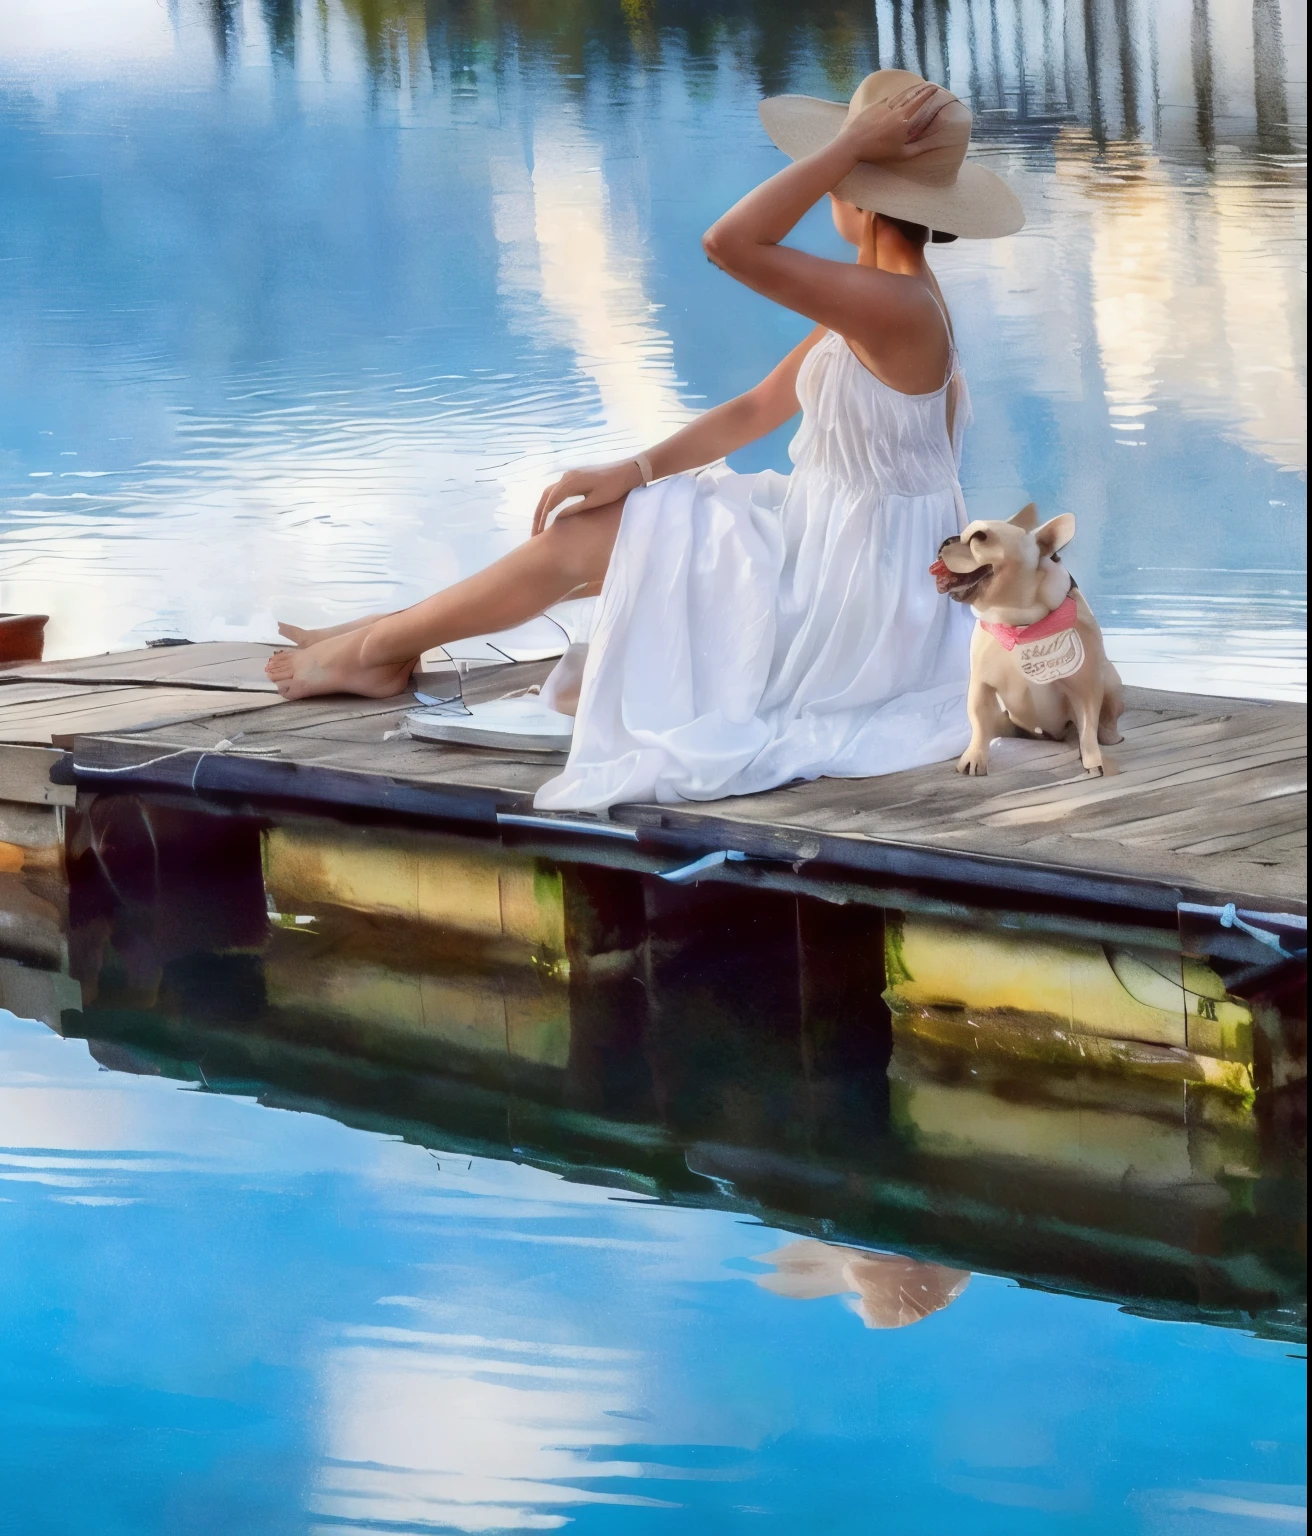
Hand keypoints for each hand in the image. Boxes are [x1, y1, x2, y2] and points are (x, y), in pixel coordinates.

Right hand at [532, 458, 643, 535]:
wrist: (627, 471)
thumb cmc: (614, 488)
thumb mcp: (595, 501)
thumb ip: (575, 509)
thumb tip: (558, 519)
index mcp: (571, 483)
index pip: (550, 502)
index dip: (542, 519)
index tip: (538, 534)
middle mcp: (567, 477)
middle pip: (545, 497)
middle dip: (538, 515)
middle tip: (535, 533)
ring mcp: (570, 475)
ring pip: (550, 493)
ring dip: (543, 509)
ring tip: (539, 526)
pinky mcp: (575, 476)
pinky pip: (557, 490)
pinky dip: (550, 502)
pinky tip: (550, 514)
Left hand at [837, 82, 955, 165]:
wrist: (853, 144)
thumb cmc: (878, 152)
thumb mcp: (902, 154)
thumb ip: (920, 148)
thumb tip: (936, 144)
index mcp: (904, 119)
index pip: (919, 101)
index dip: (928, 92)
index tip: (935, 87)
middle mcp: (894, 109)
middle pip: (911, 95)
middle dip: (921, 89)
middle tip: (928, 86)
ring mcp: (882, 105)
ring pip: (898, 97)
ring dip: (907, 93)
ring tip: (913, 94)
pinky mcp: (872, 105)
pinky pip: (885, 102)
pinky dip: (890, 102)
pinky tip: (892, 105)